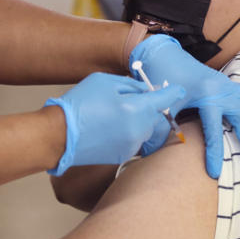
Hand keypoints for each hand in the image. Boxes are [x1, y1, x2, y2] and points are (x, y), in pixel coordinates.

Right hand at [45, 73, 186, 175]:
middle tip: (129, 99)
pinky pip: (134, 140)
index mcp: (136, 109)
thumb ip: (131, 85)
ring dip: (137, 120)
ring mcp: (132, 145)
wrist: (59, 136)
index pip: (166, 99)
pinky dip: (127, 133)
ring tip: (113, 114)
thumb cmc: (79, 105)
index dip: (173, 92)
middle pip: (155, 115)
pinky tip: (108, 127)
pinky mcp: (123, 156)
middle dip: (148, 106)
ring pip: (145, 129)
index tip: (179, 89)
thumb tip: (147, 90)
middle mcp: (139, 130)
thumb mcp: (105, 82)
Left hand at [131, 34, 239, 178]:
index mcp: (206, 95)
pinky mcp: (232, 84)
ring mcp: (230, 86)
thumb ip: (164, 124)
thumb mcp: (164, 102)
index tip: (215, 173)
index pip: (212, 129)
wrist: (167, 55)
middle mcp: (223, 90)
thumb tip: (154, 151)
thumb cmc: (164, 79)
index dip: (214, 151)